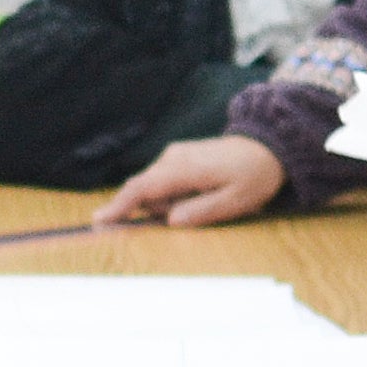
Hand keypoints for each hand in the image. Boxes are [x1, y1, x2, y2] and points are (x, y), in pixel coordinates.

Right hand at [97, 133, 285, 227]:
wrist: (267, 145)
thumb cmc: (255, 175)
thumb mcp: (236, 201)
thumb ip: (202, 211)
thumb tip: (170, 221)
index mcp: (185, 169)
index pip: (142, 188)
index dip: (119, 205)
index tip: (99, 221)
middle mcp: (173, 158)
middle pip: (145, 191)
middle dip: (156, 211)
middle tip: (197, 210)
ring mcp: (174, 155)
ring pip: (154, 188)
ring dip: (169, 204)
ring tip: (208, 199)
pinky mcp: (178, 158)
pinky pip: (163, 182)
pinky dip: (172, 196)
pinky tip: (201, 194)